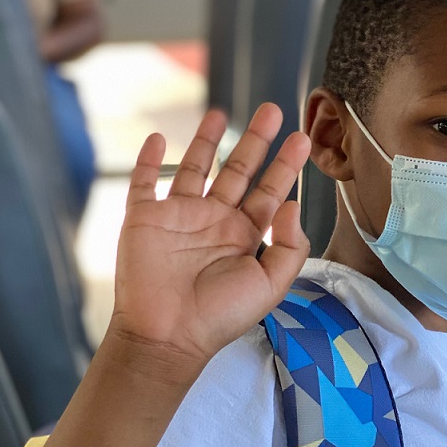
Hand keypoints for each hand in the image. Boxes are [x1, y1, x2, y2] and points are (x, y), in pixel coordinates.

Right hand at [111, 103, 310, 370]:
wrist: (169, 335)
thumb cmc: (222, 315)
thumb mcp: (270, 285)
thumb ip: (290, 246)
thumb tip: (293, 203)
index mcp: (246, 236)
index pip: (270, 192)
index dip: (286, 166)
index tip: (301, 139)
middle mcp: (215, 221)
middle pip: (238, 171)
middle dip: (256, 141)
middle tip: (273, 111)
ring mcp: (179, 216)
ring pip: (195, 168)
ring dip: (207, 140)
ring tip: (222, 113)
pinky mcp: (144, 218)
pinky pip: (144, 182)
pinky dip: (148, 159)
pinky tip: (159, 137)